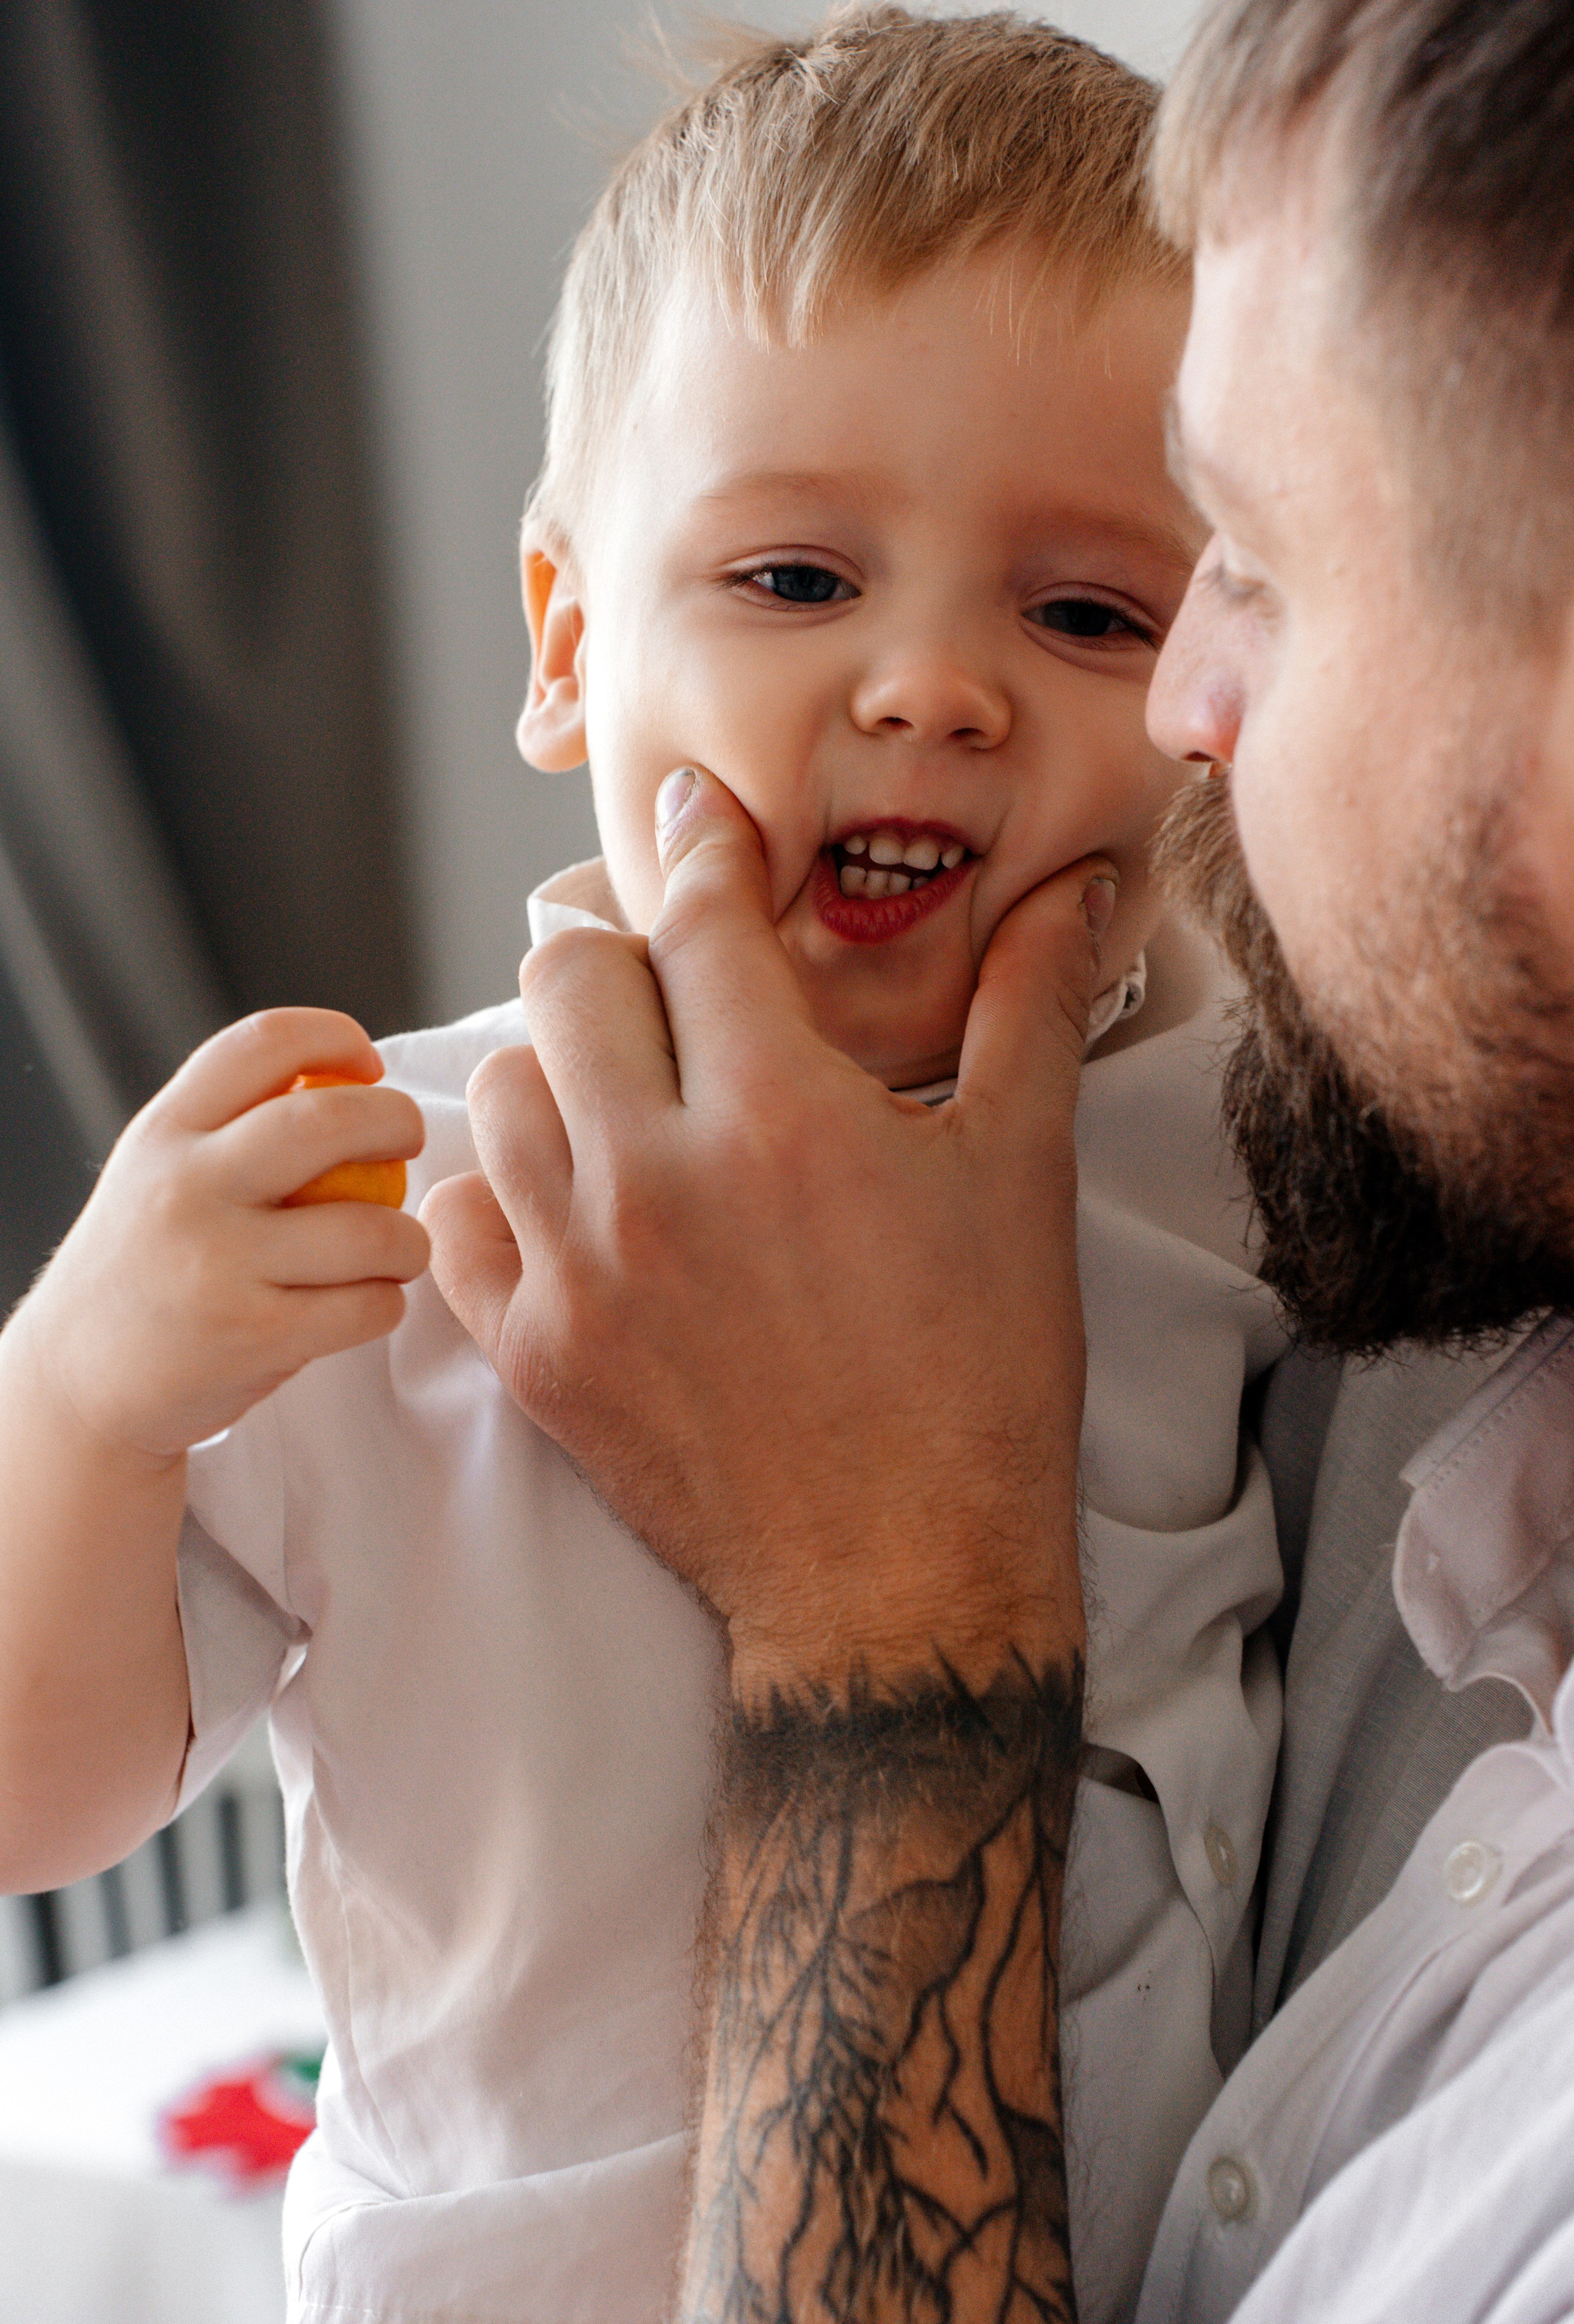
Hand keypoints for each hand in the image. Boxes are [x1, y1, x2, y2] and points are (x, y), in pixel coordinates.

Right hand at [21, 1007, 428, 1465]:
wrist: (78, 1385)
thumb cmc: (147, 1269)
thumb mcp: (158, 1173)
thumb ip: (230, 1126)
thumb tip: (351, 1080)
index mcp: (165, 1132)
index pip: (265, 1043)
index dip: (336, 1036)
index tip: (368, 1065)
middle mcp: (187, 1187)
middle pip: (331, 1121)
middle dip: (399, 1121)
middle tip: (409, 1141)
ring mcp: (219, 1262)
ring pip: (372, 1229)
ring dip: (409, 1240)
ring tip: (397, 1250)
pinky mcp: (255, 1335)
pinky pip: (368, 1305)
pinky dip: (387, 1303)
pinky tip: (366, 1303)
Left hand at [424, 770, 1114, 1698]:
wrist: (900, 1580)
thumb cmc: (977, 1382)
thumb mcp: (1018, 1177)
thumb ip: (1028, 1008)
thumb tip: (1079, 890)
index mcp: (779, 1115)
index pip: (703, 917)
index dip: (706, 842)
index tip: (704, 816)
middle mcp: (655, 1177)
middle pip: (566, 977)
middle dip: (625, 952)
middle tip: (677, 979)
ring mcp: (578, 1270)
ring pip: (499, 1089)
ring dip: (558, 1064)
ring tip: (627, 1090)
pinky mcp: (535, 1356)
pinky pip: (453, 1224)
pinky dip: (493, 1190)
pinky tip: (565, 1194)